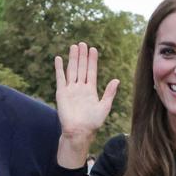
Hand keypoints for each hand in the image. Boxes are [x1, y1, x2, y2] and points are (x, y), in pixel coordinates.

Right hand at [54, 43, 119, 168]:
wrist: (79, 131)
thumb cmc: (93, 122)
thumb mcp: (104, 106)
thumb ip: (109, 93)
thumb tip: (116, 80)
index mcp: (90, 90)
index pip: (91, 71)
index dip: (92, 60)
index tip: (93, 49)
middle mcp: (80, 88)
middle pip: (81, 68)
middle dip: (82, 56)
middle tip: (82, 43)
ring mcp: (70, 89)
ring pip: (72, 70)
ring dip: (73, 59)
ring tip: (73, 47)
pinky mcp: (61, 93)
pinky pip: (60, 78)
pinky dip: (59, 68)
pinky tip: (58, 58)